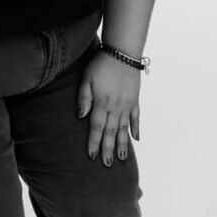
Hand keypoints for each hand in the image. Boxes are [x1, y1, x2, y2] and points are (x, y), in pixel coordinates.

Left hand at [77, 50, 140, 165]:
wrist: (122, 52)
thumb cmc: (101, 64)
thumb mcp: (87, 79)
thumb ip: (83, 98)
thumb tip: (80, 117)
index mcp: (101, 103)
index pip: (96, 127)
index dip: (93, 142)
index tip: (91, 156)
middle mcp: (115, 107)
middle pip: (110, 132)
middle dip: (108, 149)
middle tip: (107, 164)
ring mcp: (126, 104)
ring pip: (123, 128)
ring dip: (122, 144)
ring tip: (121, 158)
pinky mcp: (135, 99)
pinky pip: (136, 117)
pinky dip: (136, 128)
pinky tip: (136, 139)